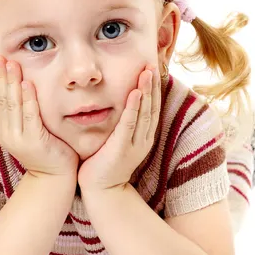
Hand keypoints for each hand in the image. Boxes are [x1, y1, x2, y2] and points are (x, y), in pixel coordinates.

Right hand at [0, 56, 78, 177]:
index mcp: (5, 128)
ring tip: (11, 64)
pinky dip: (29, 99)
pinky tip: (28, 84)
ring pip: (12, 105)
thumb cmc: (48, 150)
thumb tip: (24, 86)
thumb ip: (25, 111)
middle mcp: (7, 133)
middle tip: (0, 56)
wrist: (55, 178)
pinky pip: (30, 116)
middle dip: (1, 76)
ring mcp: (18, 138)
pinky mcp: (33, 142)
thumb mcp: (32, 128)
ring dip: (12, 83)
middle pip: (2, 99)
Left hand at [78, 64, 160, 192]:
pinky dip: (133, 108)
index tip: (152, 68)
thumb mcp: (117, 140)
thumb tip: (120, 105)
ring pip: (144, 112)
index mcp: (144, 136)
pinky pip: (129, 124)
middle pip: (152, 106)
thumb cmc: (105, 164)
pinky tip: (135, 93)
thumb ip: (121, 124)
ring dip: (146, 91)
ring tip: (147, 72)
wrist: (102, 191)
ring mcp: (135, 143)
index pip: (151, 107)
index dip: (153, 87)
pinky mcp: (122, 148)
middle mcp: (143, 138)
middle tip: (152, 62)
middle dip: (152, 84)